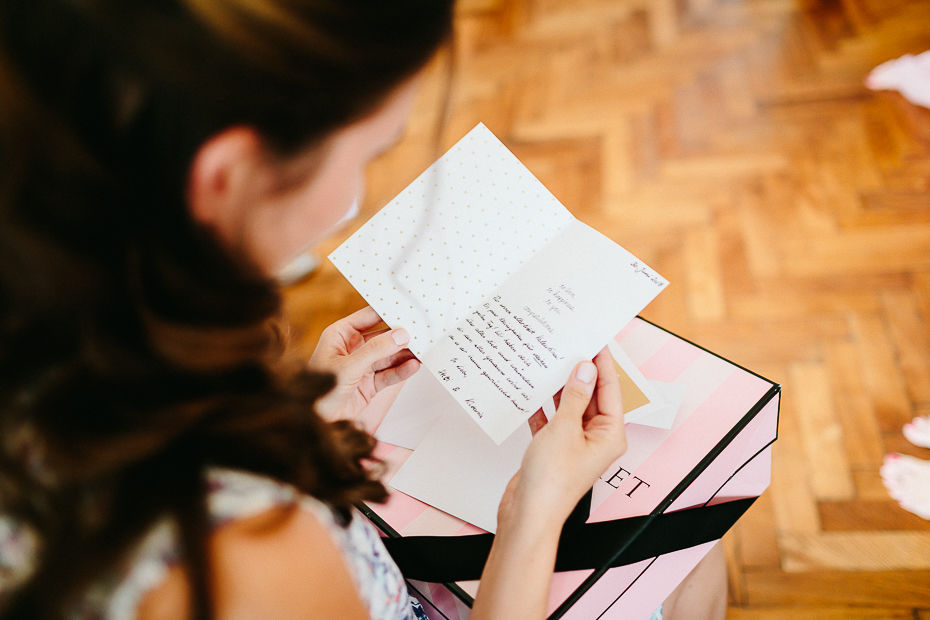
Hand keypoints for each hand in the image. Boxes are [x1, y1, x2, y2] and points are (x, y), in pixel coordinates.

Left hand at [308, 307, 419, 421]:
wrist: (316, 420)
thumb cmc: (319, 391)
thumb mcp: (348, 366)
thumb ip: (375, 350)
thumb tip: (399, 336)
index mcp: (341, 335)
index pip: (369, 316)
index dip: (387, 311)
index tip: (407, 308)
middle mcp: (352, 348)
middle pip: (383, 336)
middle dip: (402, 335)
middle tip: (421, 332)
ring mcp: (362, 366)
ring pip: (389, 355)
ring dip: (405, 354)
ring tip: (423, 350)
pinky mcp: (370, 383)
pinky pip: (389, 373)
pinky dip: (402, 370)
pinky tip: (414, 366)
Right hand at [498, 347, 625, 531]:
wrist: (528, 514)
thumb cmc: (552, 482)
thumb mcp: (564, 429)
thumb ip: (575, 397)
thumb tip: (585, 369)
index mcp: (610, 435)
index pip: (610, 389)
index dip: (602, 363)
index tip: (595, 340)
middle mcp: (596, 438)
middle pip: (591, 395)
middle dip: (579, 372)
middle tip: (569, 345)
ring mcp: (574, 443)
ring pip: (569, 405)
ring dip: (559, 387)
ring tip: (549, 360)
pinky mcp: (554, 448)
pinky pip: (551, 419)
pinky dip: (543, 405)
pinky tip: (532, 389)